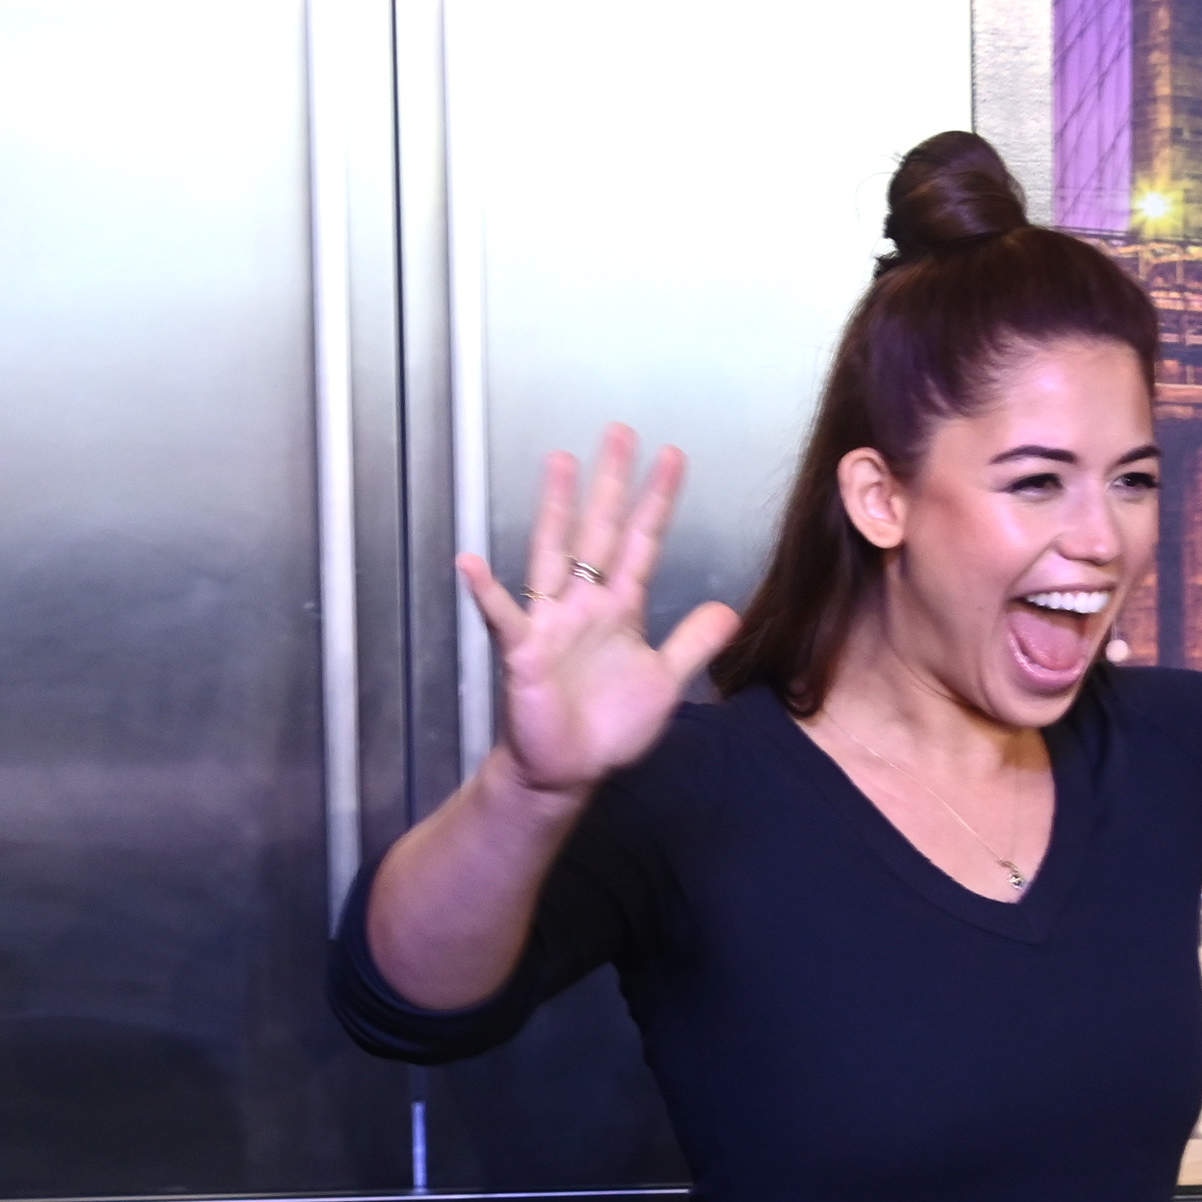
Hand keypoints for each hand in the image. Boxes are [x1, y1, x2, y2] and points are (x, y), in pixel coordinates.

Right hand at [463, 424, 738, 802]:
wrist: (568, 770)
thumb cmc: (609, 726)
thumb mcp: (664, 684)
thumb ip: (692, 645)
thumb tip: (730, 610)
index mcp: (621, 607)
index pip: (643, 543)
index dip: (658, 501)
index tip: (671, 456)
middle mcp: (585, 603)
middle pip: (600, 530)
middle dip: (611, 483)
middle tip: (619, 431)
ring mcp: (551, 622)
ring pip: (554, 553)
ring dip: (556, 509)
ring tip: (558, 463)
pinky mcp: (523, 652)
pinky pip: (503, 616)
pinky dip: (487, 592)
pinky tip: (471, 562)